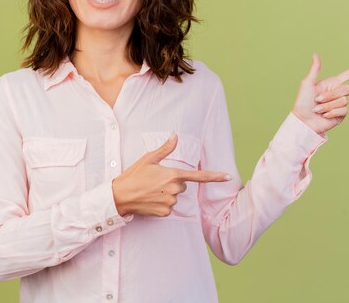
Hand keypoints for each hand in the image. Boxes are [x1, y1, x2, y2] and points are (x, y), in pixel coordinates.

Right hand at [112, 133, 230, 216]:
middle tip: (155, 181)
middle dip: (172, 182)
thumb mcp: (148, 159)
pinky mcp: (165, 212)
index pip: (199, 176)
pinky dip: (162, 203)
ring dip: (166, 193)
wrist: (120, 196)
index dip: (215, 176)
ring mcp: (170, 202)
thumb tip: (175, 136)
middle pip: (182, 185)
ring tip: (150, 190)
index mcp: (173, 175)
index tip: (228, 176)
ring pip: (175, 196)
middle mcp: (174, 189)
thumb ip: (165, 149)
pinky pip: (169, 207)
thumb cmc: (134, 175)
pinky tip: (151, 200)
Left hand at [292, 53, 348, 134]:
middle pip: (347, 89)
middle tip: (317, 100)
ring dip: (327, 106)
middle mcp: (337, 93)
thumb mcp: (307, 84)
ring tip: (317, 109)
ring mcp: (340, 104)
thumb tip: (315, 54)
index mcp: (331, 83)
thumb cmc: (302, 102)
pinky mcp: (341, 115)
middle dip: (330, 95)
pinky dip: (331, 113)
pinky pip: (343, 110)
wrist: (303, 121)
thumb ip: (314, 70)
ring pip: (343, 101)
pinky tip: (324, 116)